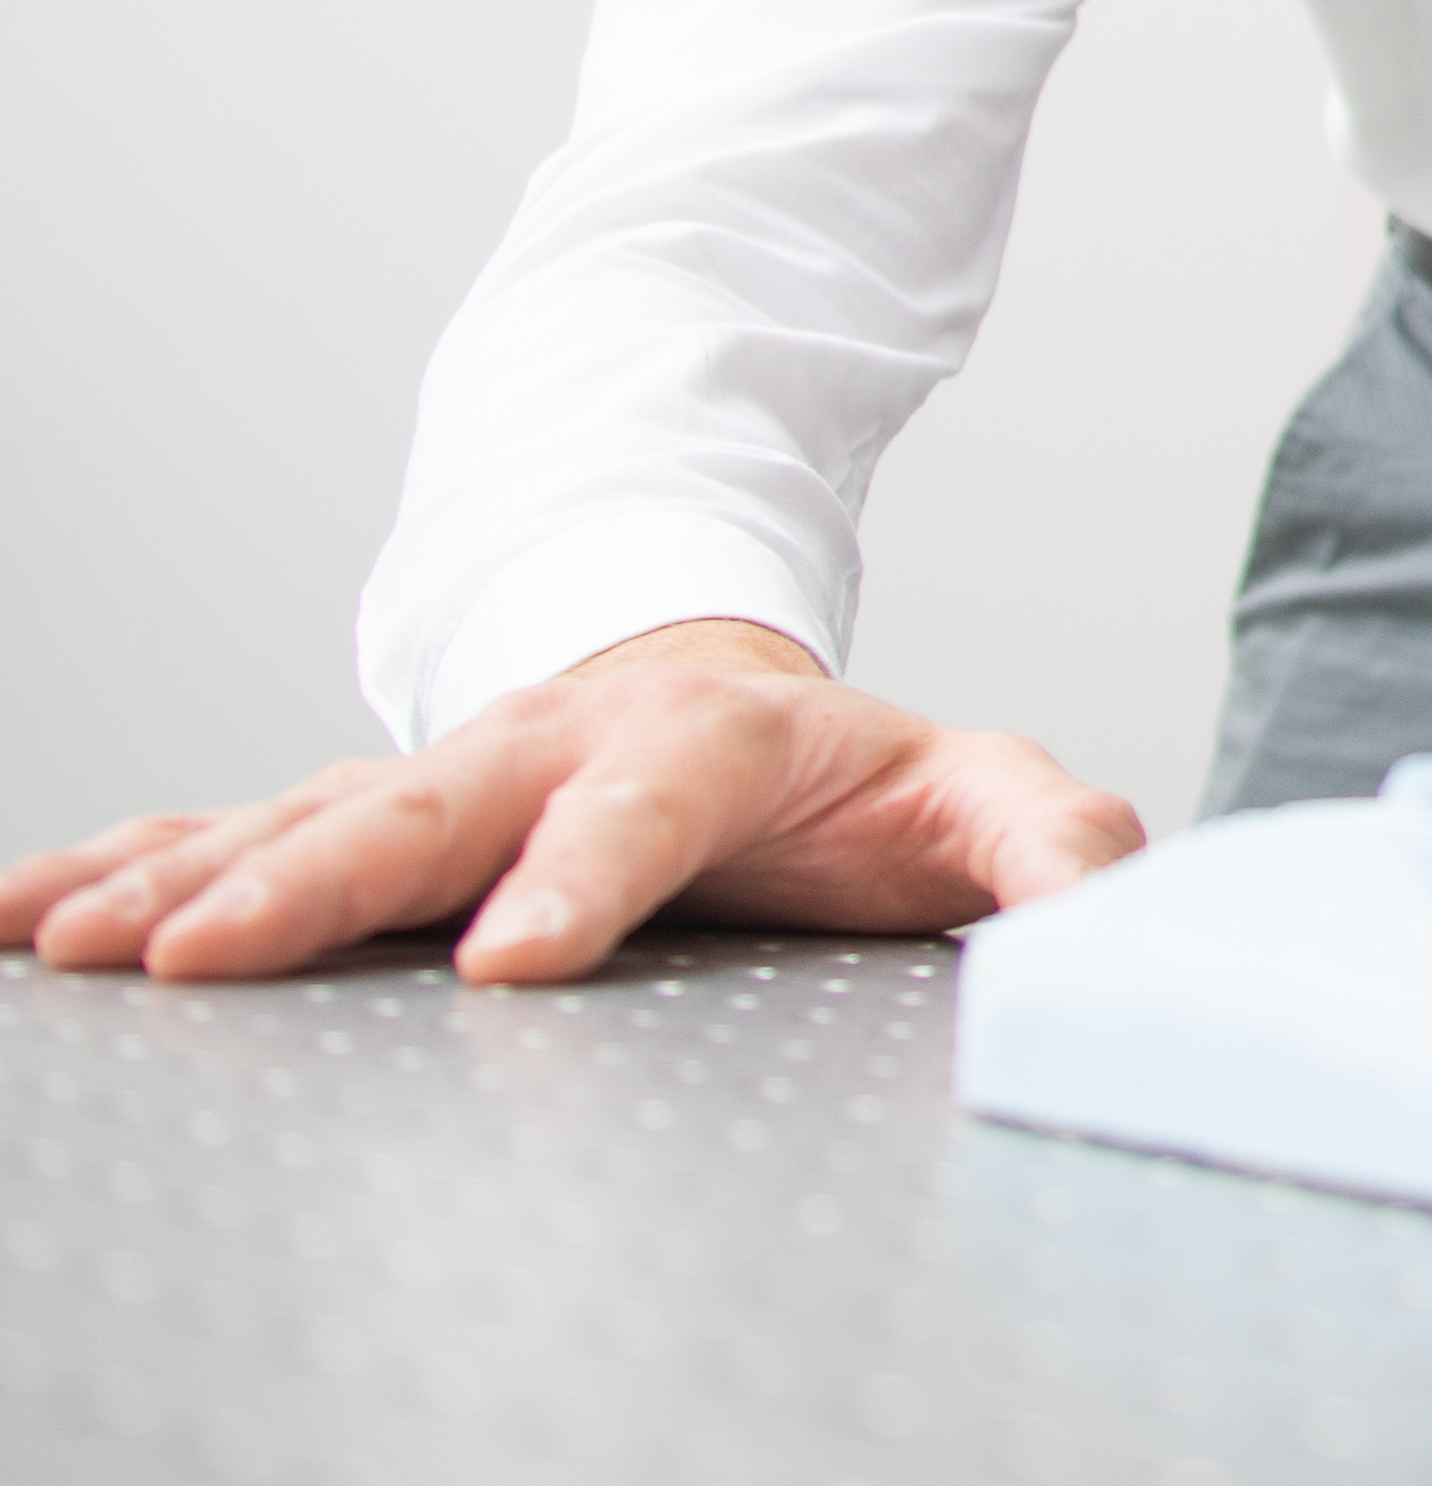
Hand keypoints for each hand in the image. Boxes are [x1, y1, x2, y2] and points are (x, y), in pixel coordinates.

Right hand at [0, 621, 1140, 987]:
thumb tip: (1110, 898)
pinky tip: (35, 910)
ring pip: (300, 819)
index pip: (644, 813)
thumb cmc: (843, 772)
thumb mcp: (969, 790)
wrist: (725, 684)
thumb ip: (1047, 842)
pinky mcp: (367, 813)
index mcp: (705, 748)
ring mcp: (446, 776)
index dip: (580, 878)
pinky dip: (128, 862)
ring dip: (187, 877)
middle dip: (310, 882)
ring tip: (86, 940)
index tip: (509, 960)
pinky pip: (231, 829)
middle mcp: (551, 750)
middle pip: (424, 810)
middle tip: (204, 955)